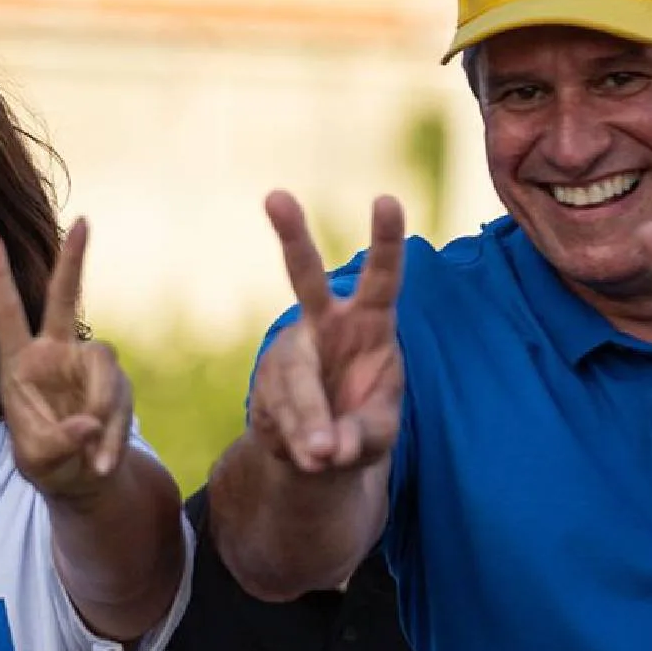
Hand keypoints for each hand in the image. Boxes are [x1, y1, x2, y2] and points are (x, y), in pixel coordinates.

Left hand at [0, 218, 130, 499]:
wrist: (82, 479)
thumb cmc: (48, 462)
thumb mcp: (39, 460)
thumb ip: (60, 441)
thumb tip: (91, 421)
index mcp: (19, 363)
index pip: (6, 313)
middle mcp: (55, 354)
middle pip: (64, 300)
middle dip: (74, 260)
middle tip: (84, 222)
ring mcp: (88, 366)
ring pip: (106, 372)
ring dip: (104, 413)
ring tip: (92, 458)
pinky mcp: (116, 383)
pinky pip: (120, 405)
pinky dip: (112, 439)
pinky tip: (100, 464)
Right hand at [249, 192, 406, 473]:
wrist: (318, 451)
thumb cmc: (362, 426)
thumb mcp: (379, 434)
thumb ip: (364, 435)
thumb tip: (329, 448)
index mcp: (370, 323)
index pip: (382, 278)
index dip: (385, 240)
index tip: (387, 199)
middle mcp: (324, 325)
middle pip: (304, 276)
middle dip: (291, 236)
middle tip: (275, 196)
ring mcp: (289, 351)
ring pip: (294, 376)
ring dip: (307, 419)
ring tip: (322, 455)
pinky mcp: (264, 382)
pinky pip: (277, 411)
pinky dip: (294, 438)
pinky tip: (307, 455)